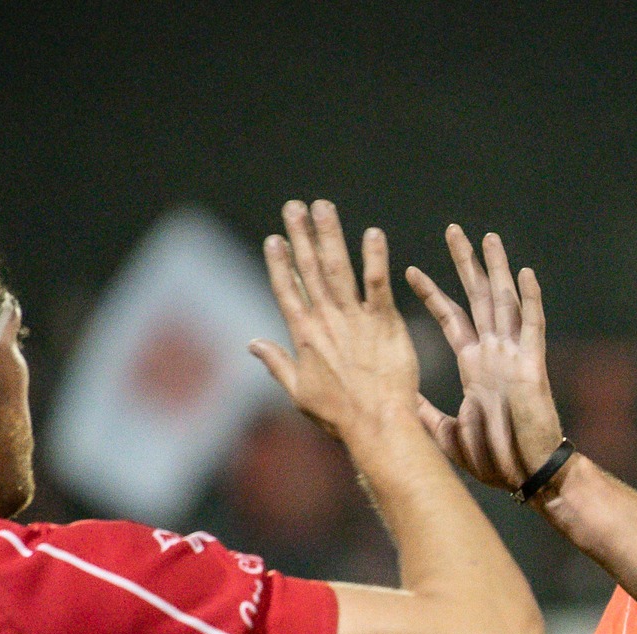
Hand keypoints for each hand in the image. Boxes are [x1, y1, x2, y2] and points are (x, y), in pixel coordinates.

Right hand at [248, 200, 420, 438]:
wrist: (377, 424)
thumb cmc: (339, 415)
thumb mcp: (299, 393)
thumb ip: (276, 363)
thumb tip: (251, 344)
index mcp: (304, 335)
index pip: (287, 289)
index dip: (280, 262)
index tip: (274, 238)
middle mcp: (326, 320)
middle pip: (309, 269)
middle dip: (301, 235)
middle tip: (294, 206)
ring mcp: (355, 319)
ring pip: (338, 268)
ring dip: (330, 235)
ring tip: (322, 207)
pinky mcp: (385, 322)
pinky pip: (377, 283)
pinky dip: (374, 258)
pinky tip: (373, 233)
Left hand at [405, 225, 565, 493]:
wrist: (526, 475)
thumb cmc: (493, 459)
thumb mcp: (446, 431)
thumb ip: (423, 411)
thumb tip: (396, 396)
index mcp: (475, 365)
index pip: (450, 318)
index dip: (431, 293)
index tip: (409, 270)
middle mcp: (494, 353)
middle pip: (478, 297)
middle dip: (465, 264)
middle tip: (453, 230)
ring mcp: (515, 356)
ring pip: (504, 302)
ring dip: (496, 270)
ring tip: (488, 237)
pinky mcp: (533, 366)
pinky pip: (533, 326)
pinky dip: (530, 300)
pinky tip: (525, 273)